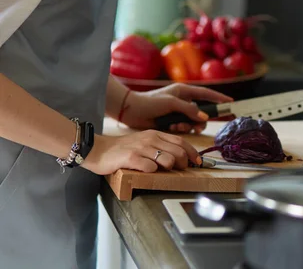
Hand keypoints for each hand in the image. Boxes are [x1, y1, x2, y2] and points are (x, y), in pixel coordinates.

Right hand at [82, 131, 201, 174]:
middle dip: (184, 163)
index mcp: (155, 134)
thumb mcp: (145, 142)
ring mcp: (140, 148)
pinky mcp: (130, 158)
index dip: (193, 153)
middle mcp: (150, 139)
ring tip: (161, 170)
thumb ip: (161, 147)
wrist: (98, 149)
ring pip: (167, 160)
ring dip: (169, 168)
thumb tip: (182, 158)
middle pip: (178, 152)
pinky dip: (152, 172)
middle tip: (180, 170)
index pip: (181, 142)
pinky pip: (150, 167)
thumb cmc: (124, 149)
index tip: (199, 162)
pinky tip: (147, 172)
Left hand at [120, 83, 232, 133]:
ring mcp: (179, 112)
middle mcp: (184, 101)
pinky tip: (172, 127)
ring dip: (189, 125)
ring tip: (178, 126)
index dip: (219, 98)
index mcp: (184, 91)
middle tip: (200, 126)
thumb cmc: (150, 102)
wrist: (132, 111)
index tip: (231, 102)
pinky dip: (181, 129)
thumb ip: (189, 109)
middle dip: (202, 119)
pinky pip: (185, 127)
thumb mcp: (172, 103)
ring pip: (194, 121)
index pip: (206, 94)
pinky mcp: (173, 122)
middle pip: (202, 111)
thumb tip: (205, 117)